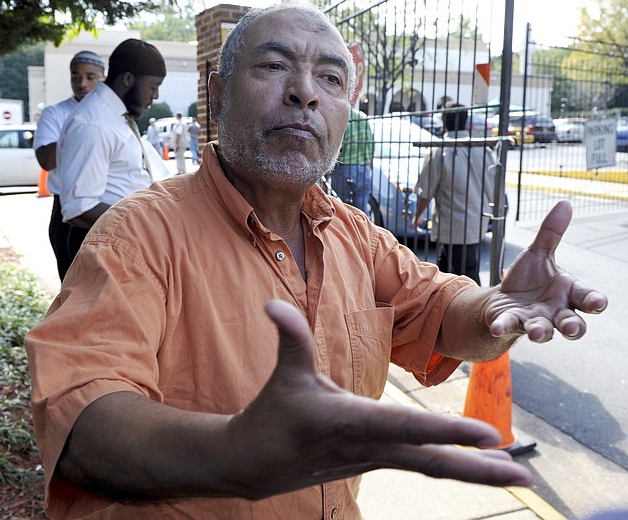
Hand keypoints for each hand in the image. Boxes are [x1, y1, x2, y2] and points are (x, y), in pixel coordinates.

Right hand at [225, 300, 532, 498]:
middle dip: (479, 470)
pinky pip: (421, 465)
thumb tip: (272, 304)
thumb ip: (290, 338)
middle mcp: (370, 447)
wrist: (256, 464)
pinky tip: (476, 465)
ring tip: (518, 475)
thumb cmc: (272, 416)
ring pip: (432, 467)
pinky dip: (452, 465)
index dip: (447, 430)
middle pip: (432, 461)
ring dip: (475, 472)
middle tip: (526, 478)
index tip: (489, 435)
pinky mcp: (376, 461)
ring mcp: (376, 459)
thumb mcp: (284, 376)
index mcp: (352, 423)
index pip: (407, 426)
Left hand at [487, 200, 606, 341]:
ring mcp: (535, 320)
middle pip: (572, 323)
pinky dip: (503, 327)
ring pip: (544, 330)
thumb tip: (564, 202)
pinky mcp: (512, 323)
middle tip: (569, 326)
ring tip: (537, 332)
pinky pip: (509, 327)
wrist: (504, 298)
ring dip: (541, 331)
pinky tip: (497, 327)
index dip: (594, 301)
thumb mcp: (539, 254)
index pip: (586, 298)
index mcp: (568, 293)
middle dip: (572, 326)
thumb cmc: (529, 280)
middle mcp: (556, 311)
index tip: (597, 304)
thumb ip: (551, 233)